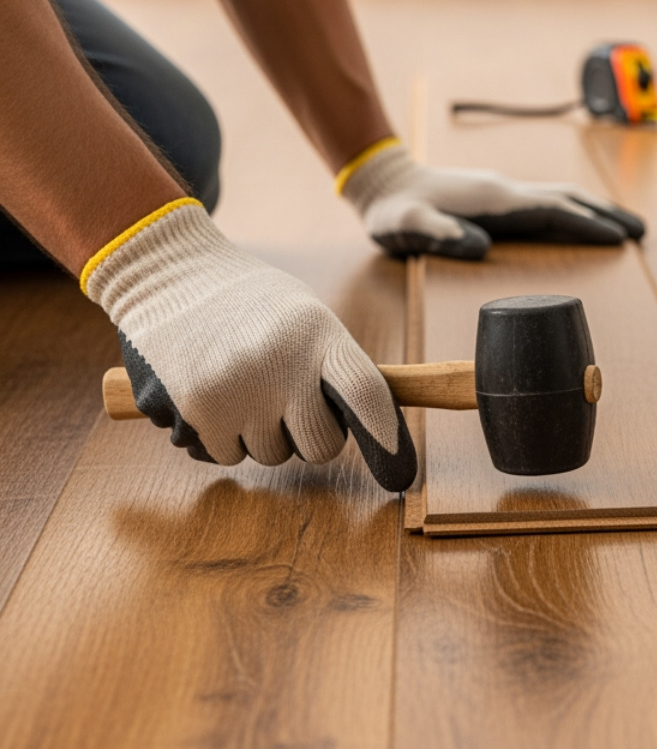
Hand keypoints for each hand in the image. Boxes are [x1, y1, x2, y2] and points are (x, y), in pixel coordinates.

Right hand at [85, 200, 415, 490]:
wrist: (163, 275)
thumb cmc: (250, 304)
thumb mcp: (305, 317)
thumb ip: (336, 367)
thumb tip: (380, 428)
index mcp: (316, 333)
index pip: (365, 394)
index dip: (386, 439)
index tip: (400, 473)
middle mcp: (278, 363)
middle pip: (321, 444)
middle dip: (309, 434)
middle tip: (286, 397)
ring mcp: (234, 392)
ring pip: (271, 454)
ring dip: (260, 433)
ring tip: (238, 381)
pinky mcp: (192, 414)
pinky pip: (226, 456)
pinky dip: (221, 436)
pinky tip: (208, 392)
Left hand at [339, 140, 644, 259]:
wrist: (382, 181)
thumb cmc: (393, 212)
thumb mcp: (407, 228)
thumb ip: (440, 236)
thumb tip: (480, 247)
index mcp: (495, 202)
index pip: (554, 212)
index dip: (588, 225)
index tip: (620, 240)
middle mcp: (506, 191)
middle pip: (570, 200)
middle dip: (607, 215)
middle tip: (642, 232)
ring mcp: (503, 191)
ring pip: (562, 196)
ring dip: (596, 209)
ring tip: (625, 225)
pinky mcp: (498, 196)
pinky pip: (548, 200)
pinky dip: (574, 208)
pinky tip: (580, 217)